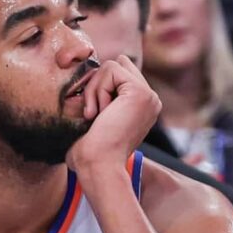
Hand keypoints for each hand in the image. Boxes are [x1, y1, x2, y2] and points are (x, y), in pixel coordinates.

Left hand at [67, 55, 161, 178]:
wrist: (98, 167)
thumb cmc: (88, 154)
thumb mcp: (92, 123)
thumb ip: (97, 101)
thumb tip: (83, 84)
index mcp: (140, 107)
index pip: (118, 75)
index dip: (98, 86)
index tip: (90, 114)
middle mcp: (149, 100)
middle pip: (117, 65)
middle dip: (96, 84)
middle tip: (91, 114)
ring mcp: (148, 96)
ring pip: (113, 65)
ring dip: (95, 89)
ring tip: (95, 116)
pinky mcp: (141, 92)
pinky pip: (111, 69)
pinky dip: (97, 89)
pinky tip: (99, 113)